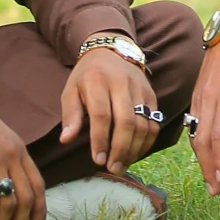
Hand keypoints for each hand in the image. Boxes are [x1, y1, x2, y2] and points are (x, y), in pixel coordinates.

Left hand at [58, 45, 161, 173]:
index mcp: (97, 81)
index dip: (100, 140)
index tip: (98, 160)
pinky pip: (154, 122)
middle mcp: (121, 83)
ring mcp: (139, 89)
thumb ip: (70, 116)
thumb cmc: (87, 76)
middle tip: (113, 168)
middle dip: (120, 149)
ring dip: (134, 149)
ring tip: (123, 165)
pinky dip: (147, 142)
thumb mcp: (71, 90)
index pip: (101, 114)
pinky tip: (136, 154)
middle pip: (126, 121)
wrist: (111, 51)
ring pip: (143, 124)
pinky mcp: (151, 94)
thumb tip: (66, 140)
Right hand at [189, 5, 219, 196]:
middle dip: (208, 167)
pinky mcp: (198, 91)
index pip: (219, 135)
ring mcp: (201, 93)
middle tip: (215, 190)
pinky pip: (193, 121)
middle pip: (203, 139)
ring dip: (202, 157)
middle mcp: (210, 96)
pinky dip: (197, 141)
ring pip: (195, 132)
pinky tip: (204, 153)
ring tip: (210, 178)